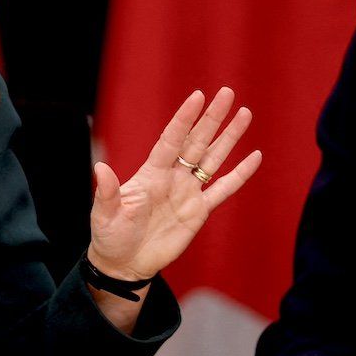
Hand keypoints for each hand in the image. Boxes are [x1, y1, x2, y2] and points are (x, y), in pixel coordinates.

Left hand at [88, 87, 262, 280]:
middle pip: (196, 142)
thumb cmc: (110, 235)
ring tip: (244, 114)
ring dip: (229, 138)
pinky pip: (223, 189)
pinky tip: (255, 156)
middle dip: (212, 118)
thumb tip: (100, 168)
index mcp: (150, 174)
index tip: (198, 96)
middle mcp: (172, 177)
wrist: (124, 262)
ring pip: (213, 159)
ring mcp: (187, 193)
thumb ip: (107, 191)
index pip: (171, 139)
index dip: (184, 118)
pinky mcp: (199, 212)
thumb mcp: (104, 213)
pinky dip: (240, 174)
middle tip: (227, 92)